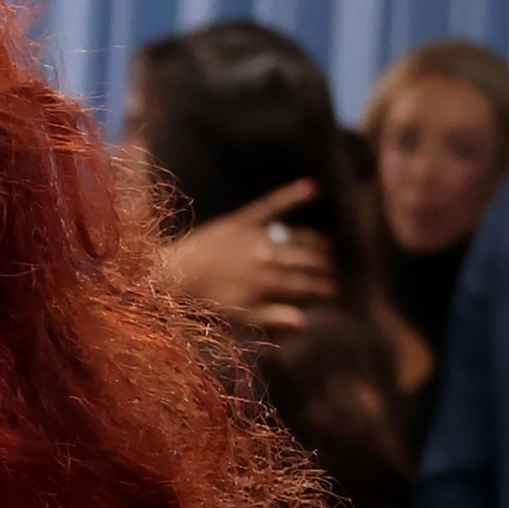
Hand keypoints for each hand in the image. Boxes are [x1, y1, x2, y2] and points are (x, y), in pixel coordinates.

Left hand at [161, 179, 324, 333]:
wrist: (169, 276)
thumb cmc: (200, 304)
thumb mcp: (235, 319)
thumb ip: (269, 318)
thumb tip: (303, 320)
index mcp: (264, 283)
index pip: (302, 284)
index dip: (322, 287)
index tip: (337, 291)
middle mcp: (263, 256)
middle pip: (303, 259)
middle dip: (324, 266)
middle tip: (339, 270)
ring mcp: (253, 235)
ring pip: (294, 236)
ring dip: (316, 241)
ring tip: (330, 246)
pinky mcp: (240, 220)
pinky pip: (271, 205)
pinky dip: (292, 195)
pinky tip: (313, 186)